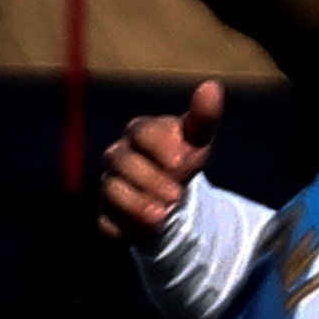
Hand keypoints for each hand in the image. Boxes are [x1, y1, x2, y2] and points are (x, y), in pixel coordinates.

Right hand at [100, 82, 225, 247]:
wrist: (173, 201)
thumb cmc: (184, 161)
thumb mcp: (198, 141)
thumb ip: (203, 117)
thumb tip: (212, 86)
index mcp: (141, 133)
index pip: (142, 130)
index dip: (159, 145)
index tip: (181, 161)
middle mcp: (119, 156)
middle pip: (122, 160)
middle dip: (149, 178)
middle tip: (176, 196)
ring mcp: (110, 185)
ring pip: (111, 191)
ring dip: (136, 204)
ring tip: (161, 217)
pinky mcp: (107, 216)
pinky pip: (106, 222)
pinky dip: (124, 228)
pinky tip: (144, 232)